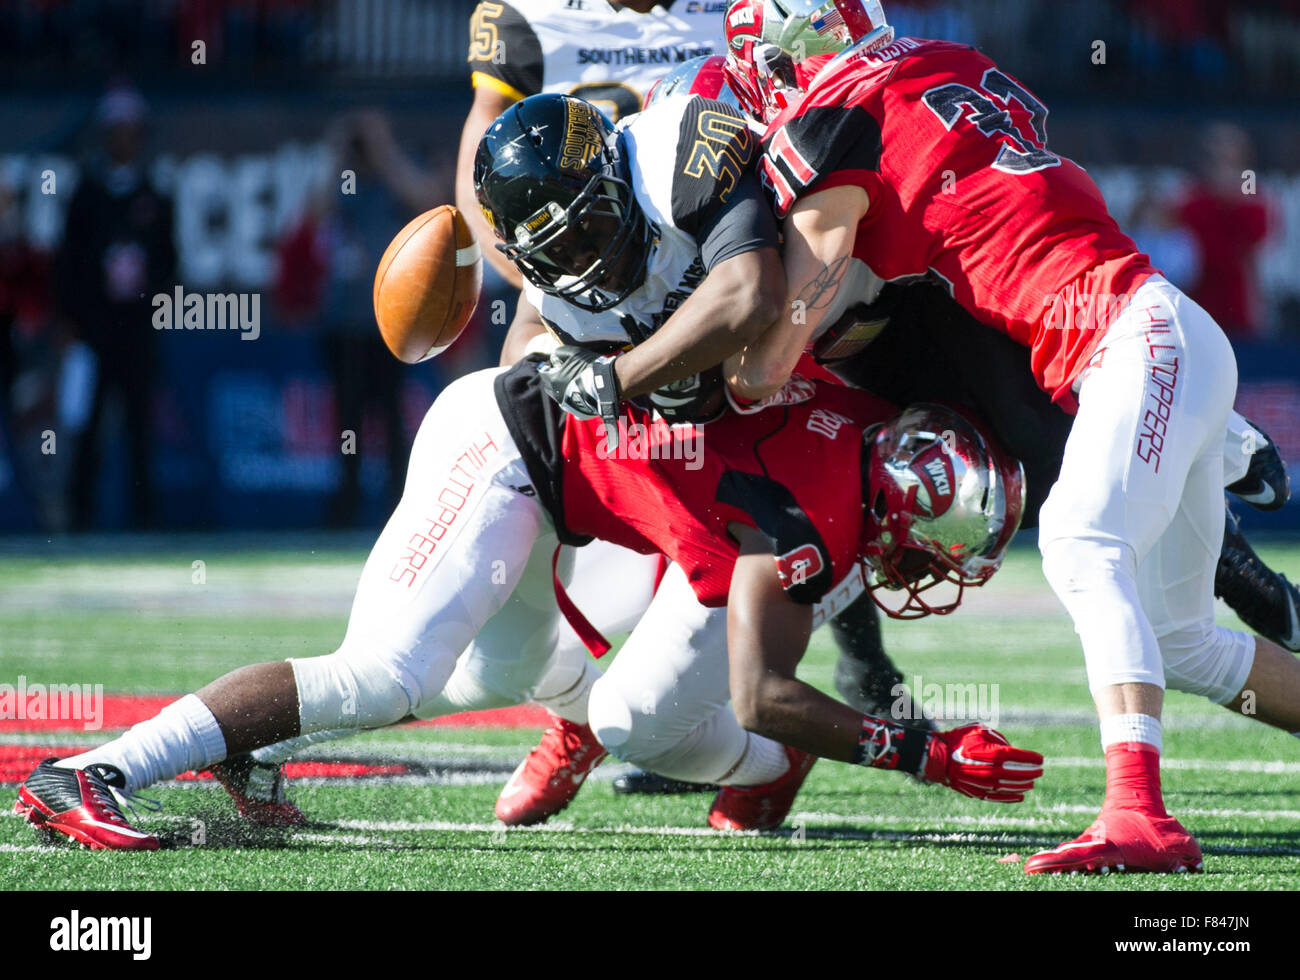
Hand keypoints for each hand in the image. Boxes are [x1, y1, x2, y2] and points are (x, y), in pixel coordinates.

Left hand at [537, 346, 622, 445]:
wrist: (606, 386)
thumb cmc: (589, 368)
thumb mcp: (574, 353)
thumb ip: (561, 352)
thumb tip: (554, 355)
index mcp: (554, 381)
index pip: (543, 373)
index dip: (547, 367)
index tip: (552, 364)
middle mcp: (557, 396)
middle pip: (549, 386)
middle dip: (553, 379)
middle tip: (561, 373)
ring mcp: (567, 406)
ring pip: (559, 397)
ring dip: (562, 390)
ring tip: (572, 383)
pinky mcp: (578, 412)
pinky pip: (572, 406)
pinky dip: (573, 400)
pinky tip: (580, 394)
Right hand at [923, 724, 1042, 801]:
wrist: (938, 759)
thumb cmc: (958, 741)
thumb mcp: (978, 730)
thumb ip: (997, 737)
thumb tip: (1010, 748)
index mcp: (992, 753)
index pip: (1019, 757)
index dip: (1032, 758)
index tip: (1040, 759)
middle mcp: (992, 771)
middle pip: (1018, 773)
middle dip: (1032, 772)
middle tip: (1040, 771)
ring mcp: (986, 784)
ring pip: (1012, 787)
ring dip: (1024, 784)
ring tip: (1031, 782)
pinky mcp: (979, 793)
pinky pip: (1000, 797)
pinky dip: (1012, 796)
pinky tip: (1020, 795)